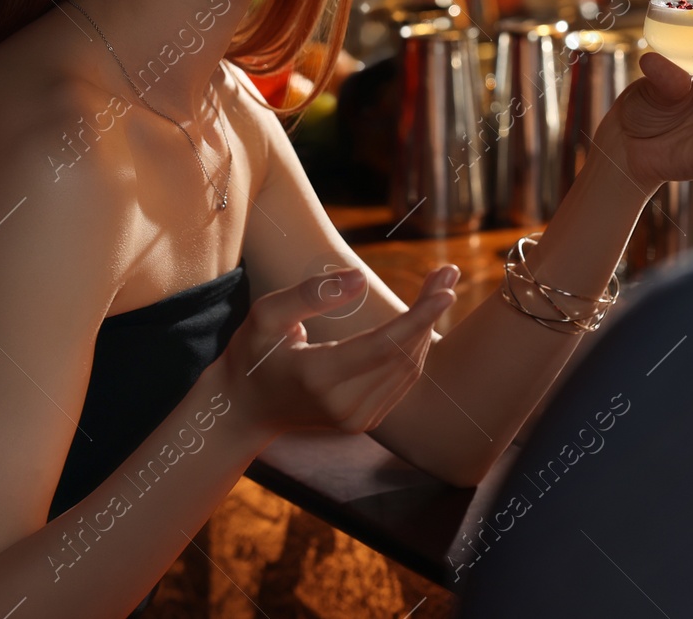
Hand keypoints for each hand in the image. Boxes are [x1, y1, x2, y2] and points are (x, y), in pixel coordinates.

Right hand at [220, 265, 458, 438]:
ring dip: (428, 326)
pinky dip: (416, 345)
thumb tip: (361, 278)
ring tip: (439, 284)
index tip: (446, 290)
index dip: (419, 318)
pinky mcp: (365, 421)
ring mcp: (357, 420)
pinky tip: (421, 316)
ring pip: (409, 368)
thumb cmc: (253, 353)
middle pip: (403, 354)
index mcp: (318, 378)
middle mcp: (344, 406)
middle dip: (430, 312)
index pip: (383, 347)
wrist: (245, 409)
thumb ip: (310, 295)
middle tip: (447, 271)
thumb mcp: (266, 315)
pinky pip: (402, 379)